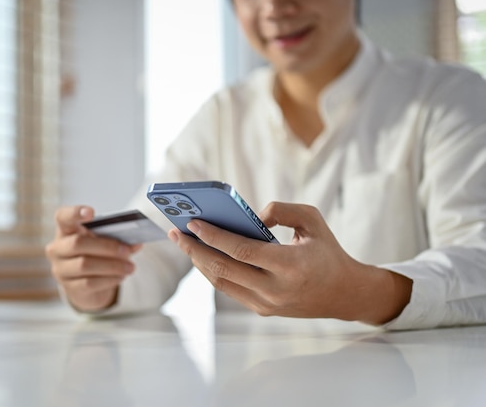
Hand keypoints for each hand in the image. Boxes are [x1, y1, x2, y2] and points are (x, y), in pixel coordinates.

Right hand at [46, 206, 141, 311]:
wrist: (87, 286)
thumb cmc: (96, 255)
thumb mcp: (105, 242)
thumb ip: (118, 239)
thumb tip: (136, 243)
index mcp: (66, 230)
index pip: (63, 217)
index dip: (74, 213)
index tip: (91, 212)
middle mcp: (58, 248)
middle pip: (77, 243)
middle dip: (106, 246)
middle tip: (126, 250)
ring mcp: (60, 269)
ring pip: (85, 265)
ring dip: (112, 265)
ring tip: (130, 267)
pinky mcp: (69, 287)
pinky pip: (90, 283)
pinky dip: (109, 279)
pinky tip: (121, 276)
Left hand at [168, 202, 411, 324]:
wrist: (344, 293)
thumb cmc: (328, 251)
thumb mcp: (312, 220)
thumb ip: (280, 210)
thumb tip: (249, 218)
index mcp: (290, 266)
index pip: (241, 251)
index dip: (213, 236)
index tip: (192, 223)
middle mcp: (275, 289)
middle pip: (223, 269)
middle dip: (194, 249)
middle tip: (176, 232)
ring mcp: (267, 304)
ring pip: (221, 282)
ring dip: (199, 261)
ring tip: (184, 242)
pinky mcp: (262, 310)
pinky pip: (229, 289)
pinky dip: (213, 271)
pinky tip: (202, 256)